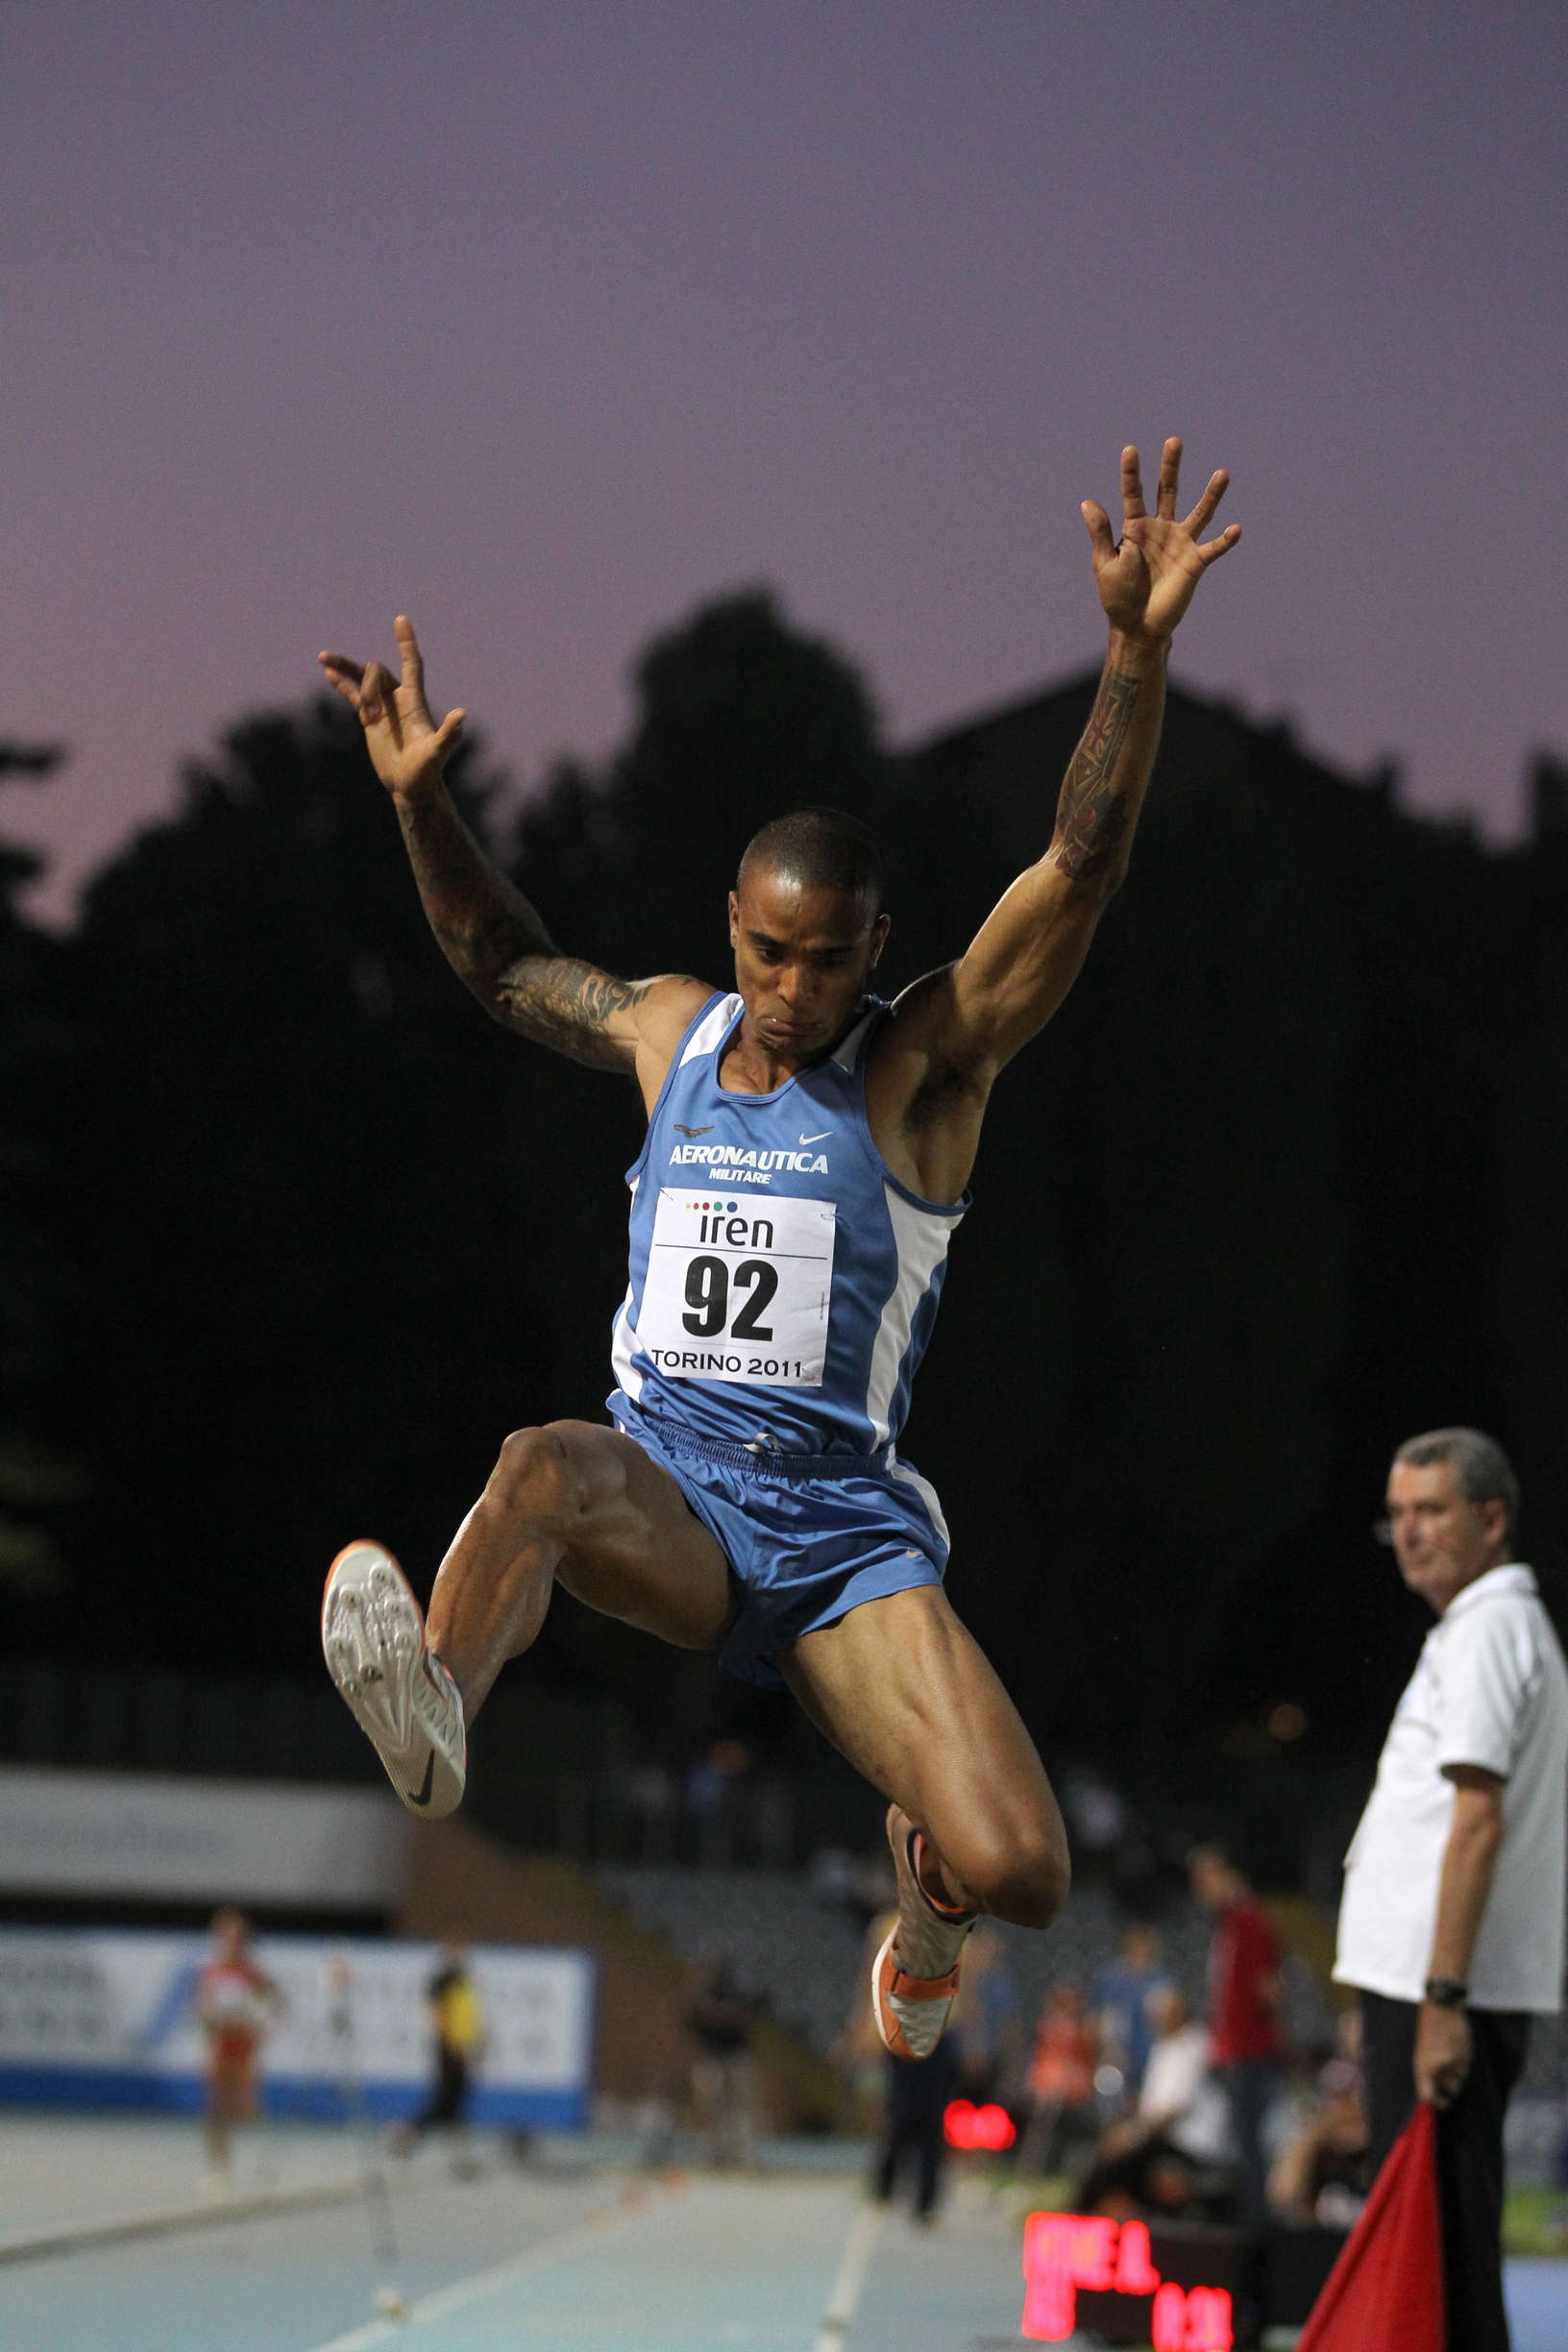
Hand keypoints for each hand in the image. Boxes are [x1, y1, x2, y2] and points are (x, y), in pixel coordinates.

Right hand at [318, 615, 465, 798]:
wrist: (411, 787)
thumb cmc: (427, 771)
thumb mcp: (437, 753)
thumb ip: (449, 735)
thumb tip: (462, 716)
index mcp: (414, 701)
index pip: (411, 664)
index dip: (406, 643)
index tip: (401, 620)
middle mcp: (398, 699)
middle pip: (377, 671)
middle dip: (367, 686)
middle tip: (369, 716)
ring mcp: (382, 707)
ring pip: (362, 678)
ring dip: (344, 669)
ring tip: (323, 659)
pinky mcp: (369, 718)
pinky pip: (352, 694)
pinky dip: (341, 682)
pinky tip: (328, 672)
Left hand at [1082, 439, 1240, 641]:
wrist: (1138, 626)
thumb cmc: (1118, 596)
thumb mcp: (1106, 563)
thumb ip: (1102, 533)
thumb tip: (1087, 502)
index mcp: (1135, 528)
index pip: (1133, 494)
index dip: (1131, 473)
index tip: (1130, 450)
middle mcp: (1161, 529)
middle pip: (1167, 491)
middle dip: (1170, 468)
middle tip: (1174, 441)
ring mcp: (1180, 543)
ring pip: (1199, 513)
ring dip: (1211, 495)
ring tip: (1222, 474)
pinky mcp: (1195, 562)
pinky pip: (1214, 548)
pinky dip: (1225, 540)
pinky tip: (1235, 528)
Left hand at [1414, 1999, 1471, 2109]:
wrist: (1441, 2007)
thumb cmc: (1429, 2029)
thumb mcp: (1422, 2051)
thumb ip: (1428, 2072)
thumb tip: (1433, 2094)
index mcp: (1422, 2065)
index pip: (1427, 2095)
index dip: (1435, 2103)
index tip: (1442, 2106)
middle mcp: (1437, 2067)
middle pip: (1449, 2090)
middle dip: (1450, 2088)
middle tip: (1449, 2077)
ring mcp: (1452, 2061)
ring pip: (1461, 2078)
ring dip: (1458, 2072)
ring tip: (1451, 2054)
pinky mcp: (1465, 2054)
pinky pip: (1467, 2065)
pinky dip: (1464, 2060)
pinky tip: (1458, 2046)